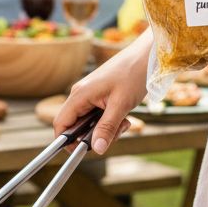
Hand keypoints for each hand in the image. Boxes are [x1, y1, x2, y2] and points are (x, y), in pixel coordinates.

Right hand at [53, 30, 151, 153]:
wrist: (146, 55)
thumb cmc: (133, 74)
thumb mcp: (121, 105)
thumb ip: (107, 128)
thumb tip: (96, 150)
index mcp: (80, 95)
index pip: (61, 124)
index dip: (67, 141)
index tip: (84, 151)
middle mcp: (81, 94)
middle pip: (76, 126)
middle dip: (94, 136)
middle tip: (116, 133)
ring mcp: (90, 94)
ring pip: (90, 122)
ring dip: (106, 129)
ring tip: (124, 123)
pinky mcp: (100, 95)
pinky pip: (99, 115)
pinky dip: (111, 121)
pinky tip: (125, 117)